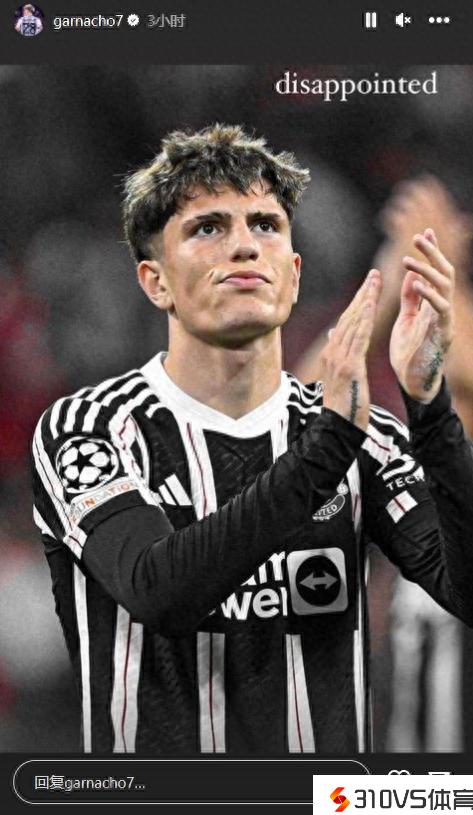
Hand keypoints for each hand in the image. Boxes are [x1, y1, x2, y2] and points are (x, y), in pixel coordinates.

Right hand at [318, 269, 380, 430]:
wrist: (338, 425)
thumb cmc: (343, 404)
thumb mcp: (339, 375)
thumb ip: (337, 353)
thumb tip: (333, 333)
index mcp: (330, 353)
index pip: (344, 322)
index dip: (356, 303)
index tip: (367, 287)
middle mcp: (332, 351)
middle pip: (348, 316)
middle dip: (362, 294)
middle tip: (373, 275)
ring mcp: (339, 358)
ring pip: (353, 322)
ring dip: (365, 300)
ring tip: (375, 282)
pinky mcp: (349, 365)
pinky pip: (358, 337)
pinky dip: (364, 319)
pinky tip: (371, 305)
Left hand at [372, 176, 470, 345]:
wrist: (411, 382)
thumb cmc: (408, 352)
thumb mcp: (406, 319)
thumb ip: (410, 298)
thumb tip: (409, 275)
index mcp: (433, 303)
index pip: (436, 272)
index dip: (433, 252)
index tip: (426, 232)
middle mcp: (443, 308)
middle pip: (445, 273)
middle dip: (433, 253)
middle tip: (419, 237)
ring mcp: (445, 320)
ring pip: (445, 286)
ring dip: (428, 270)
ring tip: (410, 261)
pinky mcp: (443, 332)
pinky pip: (441, 308)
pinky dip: (430, 294)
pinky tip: (417, 284)